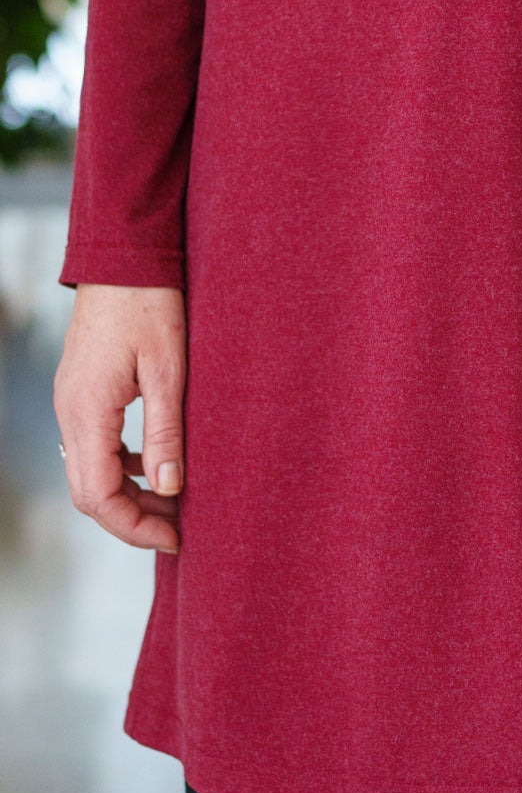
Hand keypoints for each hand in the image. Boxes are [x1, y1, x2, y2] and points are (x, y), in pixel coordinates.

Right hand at [53, 284, 186, 552]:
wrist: (124, 256)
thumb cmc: (151, 304)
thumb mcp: (169, 370)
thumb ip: (167, 432)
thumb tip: (171, 488)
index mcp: (87, 413)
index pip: (97, 497)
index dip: (134, 526)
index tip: (177, 536)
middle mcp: (70, 413)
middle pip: (89, 492)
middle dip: (132, 518)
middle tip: (179, 527)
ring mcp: (72, 402)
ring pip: (90, 471)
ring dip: (129, 493)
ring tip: (176, 500)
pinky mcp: (83, 392)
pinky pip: (96, 445)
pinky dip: (124, 465)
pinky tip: (159, 462)